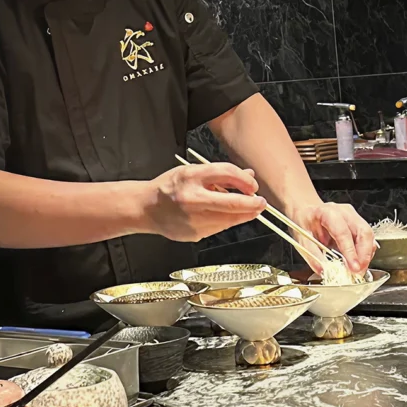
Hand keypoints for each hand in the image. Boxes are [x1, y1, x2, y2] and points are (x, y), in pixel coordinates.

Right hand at [146, 163, 266, 241]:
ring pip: (229, 220)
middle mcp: (192, 199)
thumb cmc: (168, 188)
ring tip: (247, 209)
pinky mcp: (194, 234)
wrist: (146, 208)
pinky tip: (223, 216)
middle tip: (260, 203)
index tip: (253, 186)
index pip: (227, 174)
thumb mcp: (192, 172)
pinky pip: (218, 228)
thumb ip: (220, 174)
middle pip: (233, 204)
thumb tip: (247, 177)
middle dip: (252, 205)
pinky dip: (226, 222)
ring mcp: (193, 219)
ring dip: (243, 215)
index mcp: (191, 177)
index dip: (245, 181)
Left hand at [292, 202, 374, 273]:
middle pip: (363, 232)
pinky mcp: (358, 224)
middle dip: (364, 255)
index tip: (354, 267)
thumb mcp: (302, 240)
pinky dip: (365, 253)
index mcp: (328, 213)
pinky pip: (367, 239)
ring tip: (358, 271)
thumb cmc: (304, 222)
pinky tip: (358, 263)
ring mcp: (354, 217)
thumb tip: (323, 270)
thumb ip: (312, 256)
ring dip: (366, 256)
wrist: (307, 212)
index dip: (350, 252)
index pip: (343, 233)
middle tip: (359, 272)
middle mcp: (344, 212)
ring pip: (368, 236)